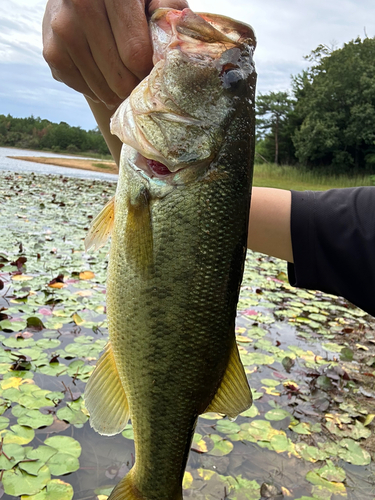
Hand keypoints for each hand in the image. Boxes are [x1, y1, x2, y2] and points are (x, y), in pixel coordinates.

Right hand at [42, 0, 188, 108]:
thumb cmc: (133, 1)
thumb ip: (170, 12)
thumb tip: (175, 48)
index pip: (135, 54)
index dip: (149, 72)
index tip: (155, 72)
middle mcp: (80, 3)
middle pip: (118, 75)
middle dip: (135, 86)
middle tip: (142, 83)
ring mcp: (62, 28)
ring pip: (100, 87)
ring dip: (118, 93)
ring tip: (126, 83)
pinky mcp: (51, 51)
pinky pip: (82, 89)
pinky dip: (98, 91)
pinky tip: (105, 78)